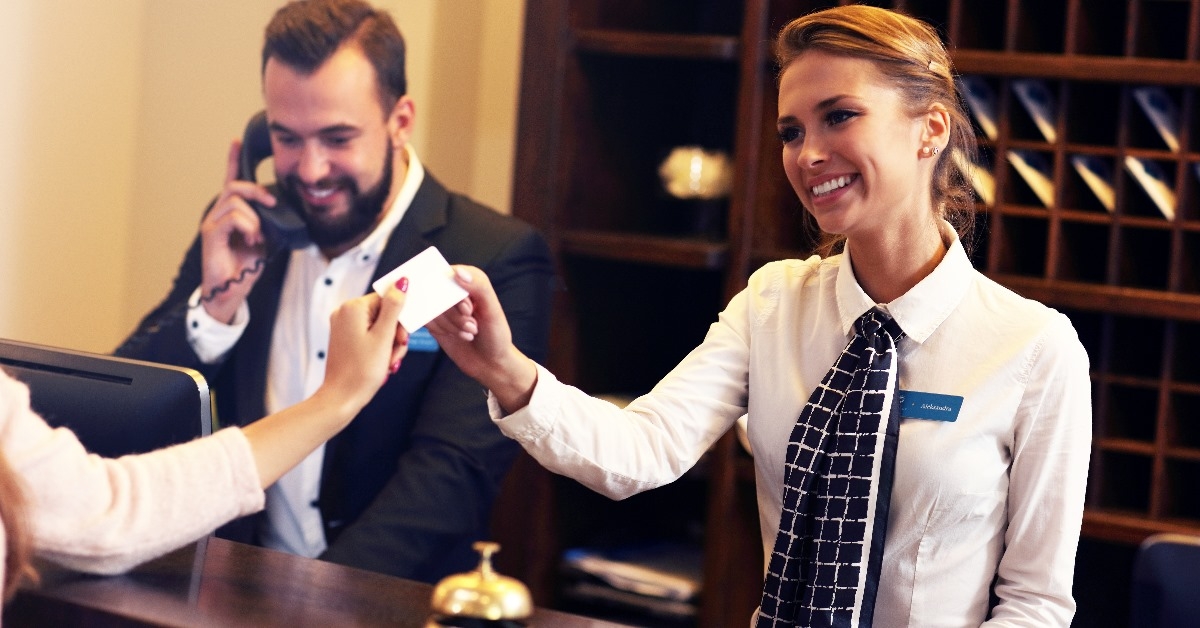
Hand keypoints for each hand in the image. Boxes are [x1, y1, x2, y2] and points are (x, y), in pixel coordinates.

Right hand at [198, 140, 278, 322]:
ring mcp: (213, 222)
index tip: (237, 142)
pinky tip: (252, 239)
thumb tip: (278, 212)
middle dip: (258, 191)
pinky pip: (233, 217)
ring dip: (255, 218)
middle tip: (272, 204)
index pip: (231, 180)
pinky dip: (248, 226)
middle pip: (236, 186)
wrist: (231, 289)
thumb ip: (268, 222)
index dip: (233, 160)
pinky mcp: (211, 233)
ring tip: (258, 236)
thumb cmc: (245, 265)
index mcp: (232, 212)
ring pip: (236, 201)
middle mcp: (219, 213)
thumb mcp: (264, 239)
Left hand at [322, 284, 408, 413]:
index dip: (400, 318)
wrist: (342, 398)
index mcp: (353, 308)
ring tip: (389, 362)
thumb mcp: (384, 337)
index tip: (403, 337)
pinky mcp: (345, 339)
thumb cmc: (362, 370)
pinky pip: (370, 336)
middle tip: (396, 351)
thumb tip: (402, 282)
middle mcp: (345, 313)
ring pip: (380, 327)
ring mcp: (343, 326)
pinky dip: (380, 348)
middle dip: (395, 334)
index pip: (387, 299)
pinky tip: (383, 364)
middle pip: (384, 313)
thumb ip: (394, 307)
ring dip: (390, 344)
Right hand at [427, 266, 537, 412]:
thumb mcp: (492, 310)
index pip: (450, 274)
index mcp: (471, 280)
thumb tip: (457, 272)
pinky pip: (425, 319)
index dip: (455, 294)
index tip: (468, 310)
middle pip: (439, 292)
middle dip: (455, 314)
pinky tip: (456, 336)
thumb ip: (479, 287)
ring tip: (469, 332)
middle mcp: (455, 290)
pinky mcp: (433, 320)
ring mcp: (443, 306)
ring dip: (451, 324)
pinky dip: (441, 330)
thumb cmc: (496, 335)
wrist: (490, 363)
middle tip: (473, 326)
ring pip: (431, 307)